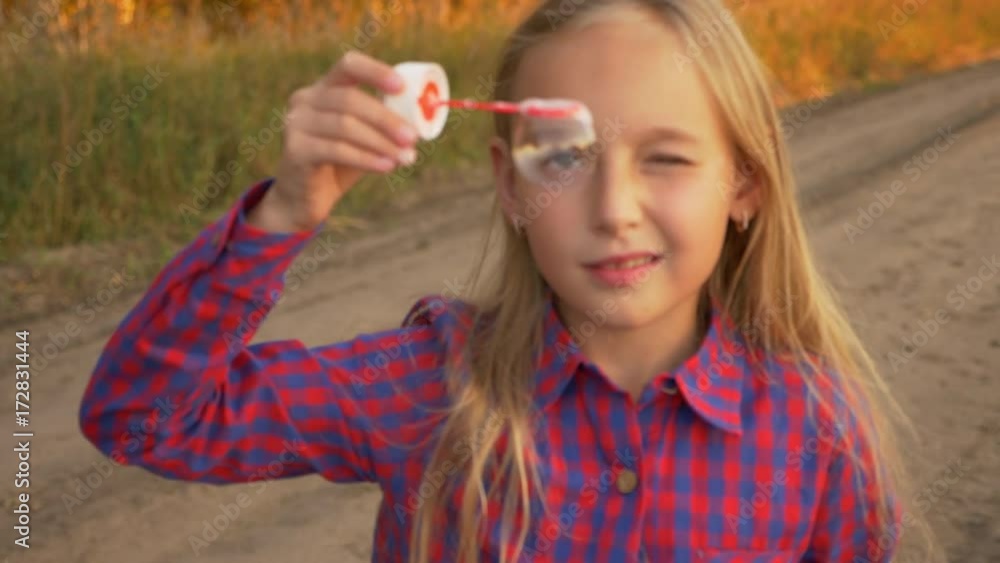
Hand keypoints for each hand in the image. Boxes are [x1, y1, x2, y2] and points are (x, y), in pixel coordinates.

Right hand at [253, 51, 419, 232]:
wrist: (306, 197)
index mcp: (324, 88)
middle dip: (386, 119)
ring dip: (381, 142)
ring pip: (345, 126)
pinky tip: (386, 167)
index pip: (349, 65)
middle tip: (412, 138)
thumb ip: (385, 126)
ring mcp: (296, 123)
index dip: (376, 72)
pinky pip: (336, 150)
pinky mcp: (295, 149)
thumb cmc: (341, 163)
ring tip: (405, 158)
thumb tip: (422, 121)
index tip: (402, 87)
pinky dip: (366, 158)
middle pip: (351, 100)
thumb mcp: (365, 138)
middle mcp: (305, 99)